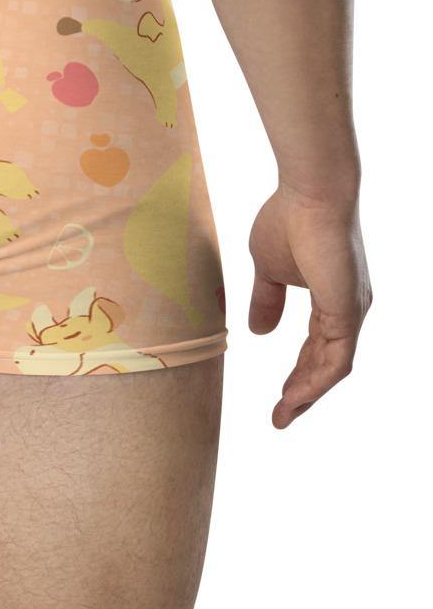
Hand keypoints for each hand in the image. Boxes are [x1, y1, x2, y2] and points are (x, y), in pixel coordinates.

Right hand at [248, 185, 371, 427]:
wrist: (310, 193)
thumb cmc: (288, 220)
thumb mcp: (267, 269)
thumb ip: (266, 301)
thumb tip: (257, 332)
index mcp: (331, 298)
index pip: (315, 347)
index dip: (297, 373)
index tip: (278, 396)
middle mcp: (347, 309)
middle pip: (326, 364)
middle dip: (303, 392)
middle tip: (281, 415)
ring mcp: (351, 311)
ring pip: (332, 368)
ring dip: (307, 393)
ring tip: (284, 414)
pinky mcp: (348, 311)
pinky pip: (336, 360)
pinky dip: (316, 381)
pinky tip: (296, 396)